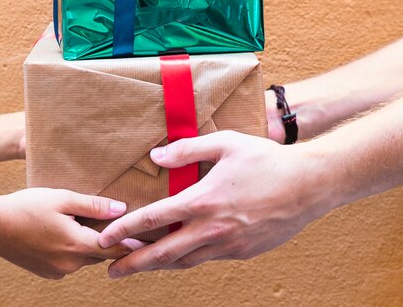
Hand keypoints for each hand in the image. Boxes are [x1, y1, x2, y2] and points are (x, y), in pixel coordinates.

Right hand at [0, 188, 141, 278]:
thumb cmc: (26, 206)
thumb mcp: (62, 198)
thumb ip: (93, 205)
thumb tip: (121, 209)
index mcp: (75, 246)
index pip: (113, 248)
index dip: (132, 243)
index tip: (150, 240)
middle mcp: (69, 265)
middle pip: (99, 252)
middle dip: (109, 239)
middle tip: (121, 222)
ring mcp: (56, 272)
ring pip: (84, 256)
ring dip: (89, 242)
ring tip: (88, 221)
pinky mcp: (45, 272)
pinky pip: (69, 260)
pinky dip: (73, 247)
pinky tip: (65, 229)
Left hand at [99, 131, 324, 276]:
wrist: (309, 186)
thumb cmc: (266, 160)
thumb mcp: (225, 144)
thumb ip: (187, 149)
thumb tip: (156, 157)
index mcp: (203, 200)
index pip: (154, 219)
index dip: (125, 230)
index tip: (105, 239)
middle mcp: (212, 229)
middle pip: (163, 254)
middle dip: (133, 264)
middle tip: (110, 271)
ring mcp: (228, 246)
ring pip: (184, 262)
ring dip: (157, 266)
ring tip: (137, 266)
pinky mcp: (243, 253)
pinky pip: (206, 259)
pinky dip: (186, 260)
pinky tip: (178, 255)